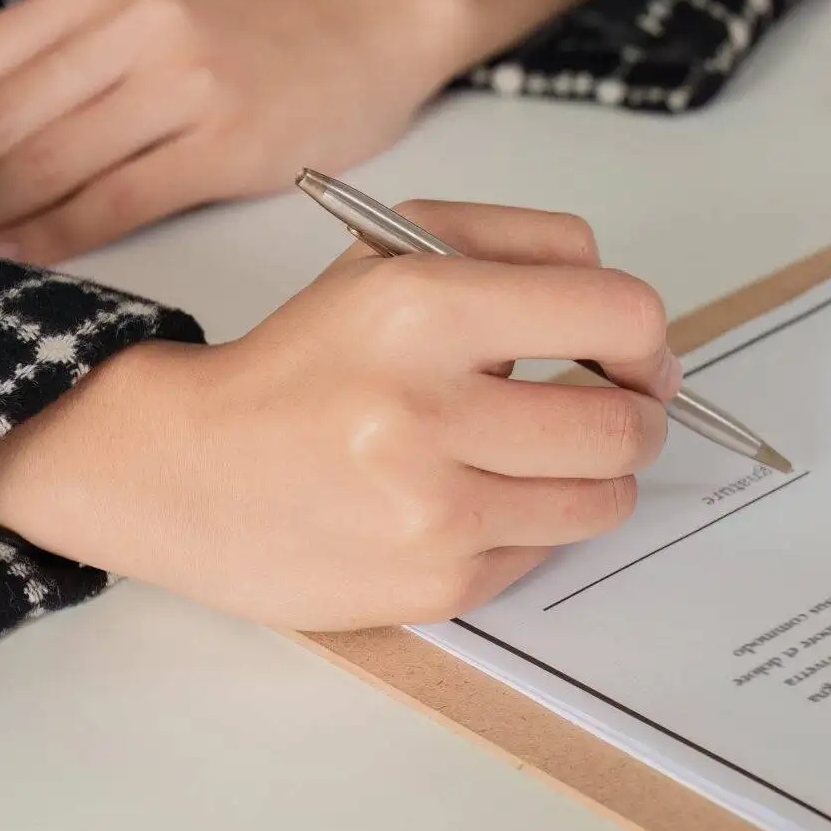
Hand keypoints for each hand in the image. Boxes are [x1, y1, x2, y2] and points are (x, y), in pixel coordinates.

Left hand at [0, 0, 580, 263]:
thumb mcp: (150, 16)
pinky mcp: (229, 142)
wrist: (375, 30)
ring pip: (48, 162)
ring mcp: (184, 82)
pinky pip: (116, 196)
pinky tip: (14, 254)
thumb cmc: (258, 40)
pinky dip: (54, 232)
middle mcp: (133, 25)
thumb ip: (70, 62)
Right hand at [0, 201, 676, 629]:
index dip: (646, 339)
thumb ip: (529, 249)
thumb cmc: (309, 359)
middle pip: (627, 425)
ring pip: (607, 499)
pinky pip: (550, 550)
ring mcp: (432, 508)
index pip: (621, 316)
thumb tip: (637, 328)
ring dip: (597, 476)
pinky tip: (476, 499)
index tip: (632, 354)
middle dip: (638, 416)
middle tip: (610, 409)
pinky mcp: (437, 581)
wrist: (184, 468)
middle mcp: (424, 411)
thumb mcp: (396, 251)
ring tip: (542, 455)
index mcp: (420, 307)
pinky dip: (535, 524)